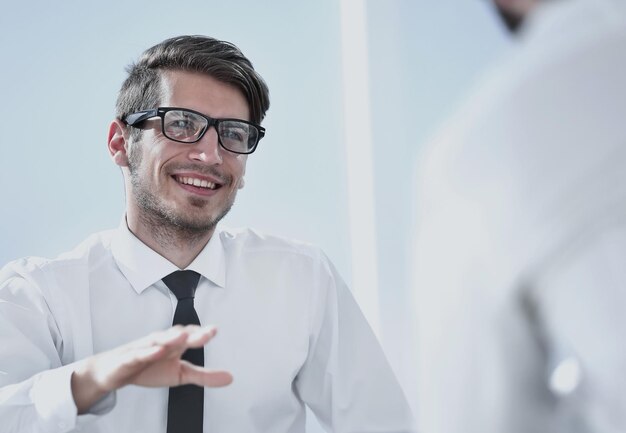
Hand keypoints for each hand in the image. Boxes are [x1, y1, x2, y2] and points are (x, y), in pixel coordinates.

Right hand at [71, 325, 231, 412]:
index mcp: (175, 344)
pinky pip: (138, 354)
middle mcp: (161, 342)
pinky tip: (157, 351)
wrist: (114, 372)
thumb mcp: (180, 375)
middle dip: (192, 333)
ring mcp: (144, 348)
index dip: (202, 333)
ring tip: (183, 336)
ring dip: (170, 337)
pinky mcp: (129, 358)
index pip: (191, 336)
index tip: (214, 331)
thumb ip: (204, 376)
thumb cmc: (149, 367)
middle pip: (177, 335)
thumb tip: (230, 378)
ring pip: (158, 340)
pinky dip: (147, 352)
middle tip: (207, 333)